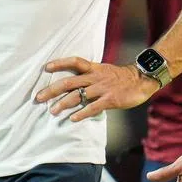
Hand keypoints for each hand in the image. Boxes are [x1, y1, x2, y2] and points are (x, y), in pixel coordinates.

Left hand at [35, 57, 157, 121]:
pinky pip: (93, 107)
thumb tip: (74, 84)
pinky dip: (82, 113)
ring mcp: (102, 88)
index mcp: (94, 68)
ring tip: (52, 111)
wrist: (142, 80)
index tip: (46, 68)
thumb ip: (89, 76)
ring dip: (63, 104)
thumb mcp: (104, 71)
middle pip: (69, 82)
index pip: (74, 61)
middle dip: (52, 90)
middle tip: (38, 97)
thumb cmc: (121, 77)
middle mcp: (95, 77)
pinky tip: (73, 119)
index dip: (60, 63)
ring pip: (78, 96)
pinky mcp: (110, 99)